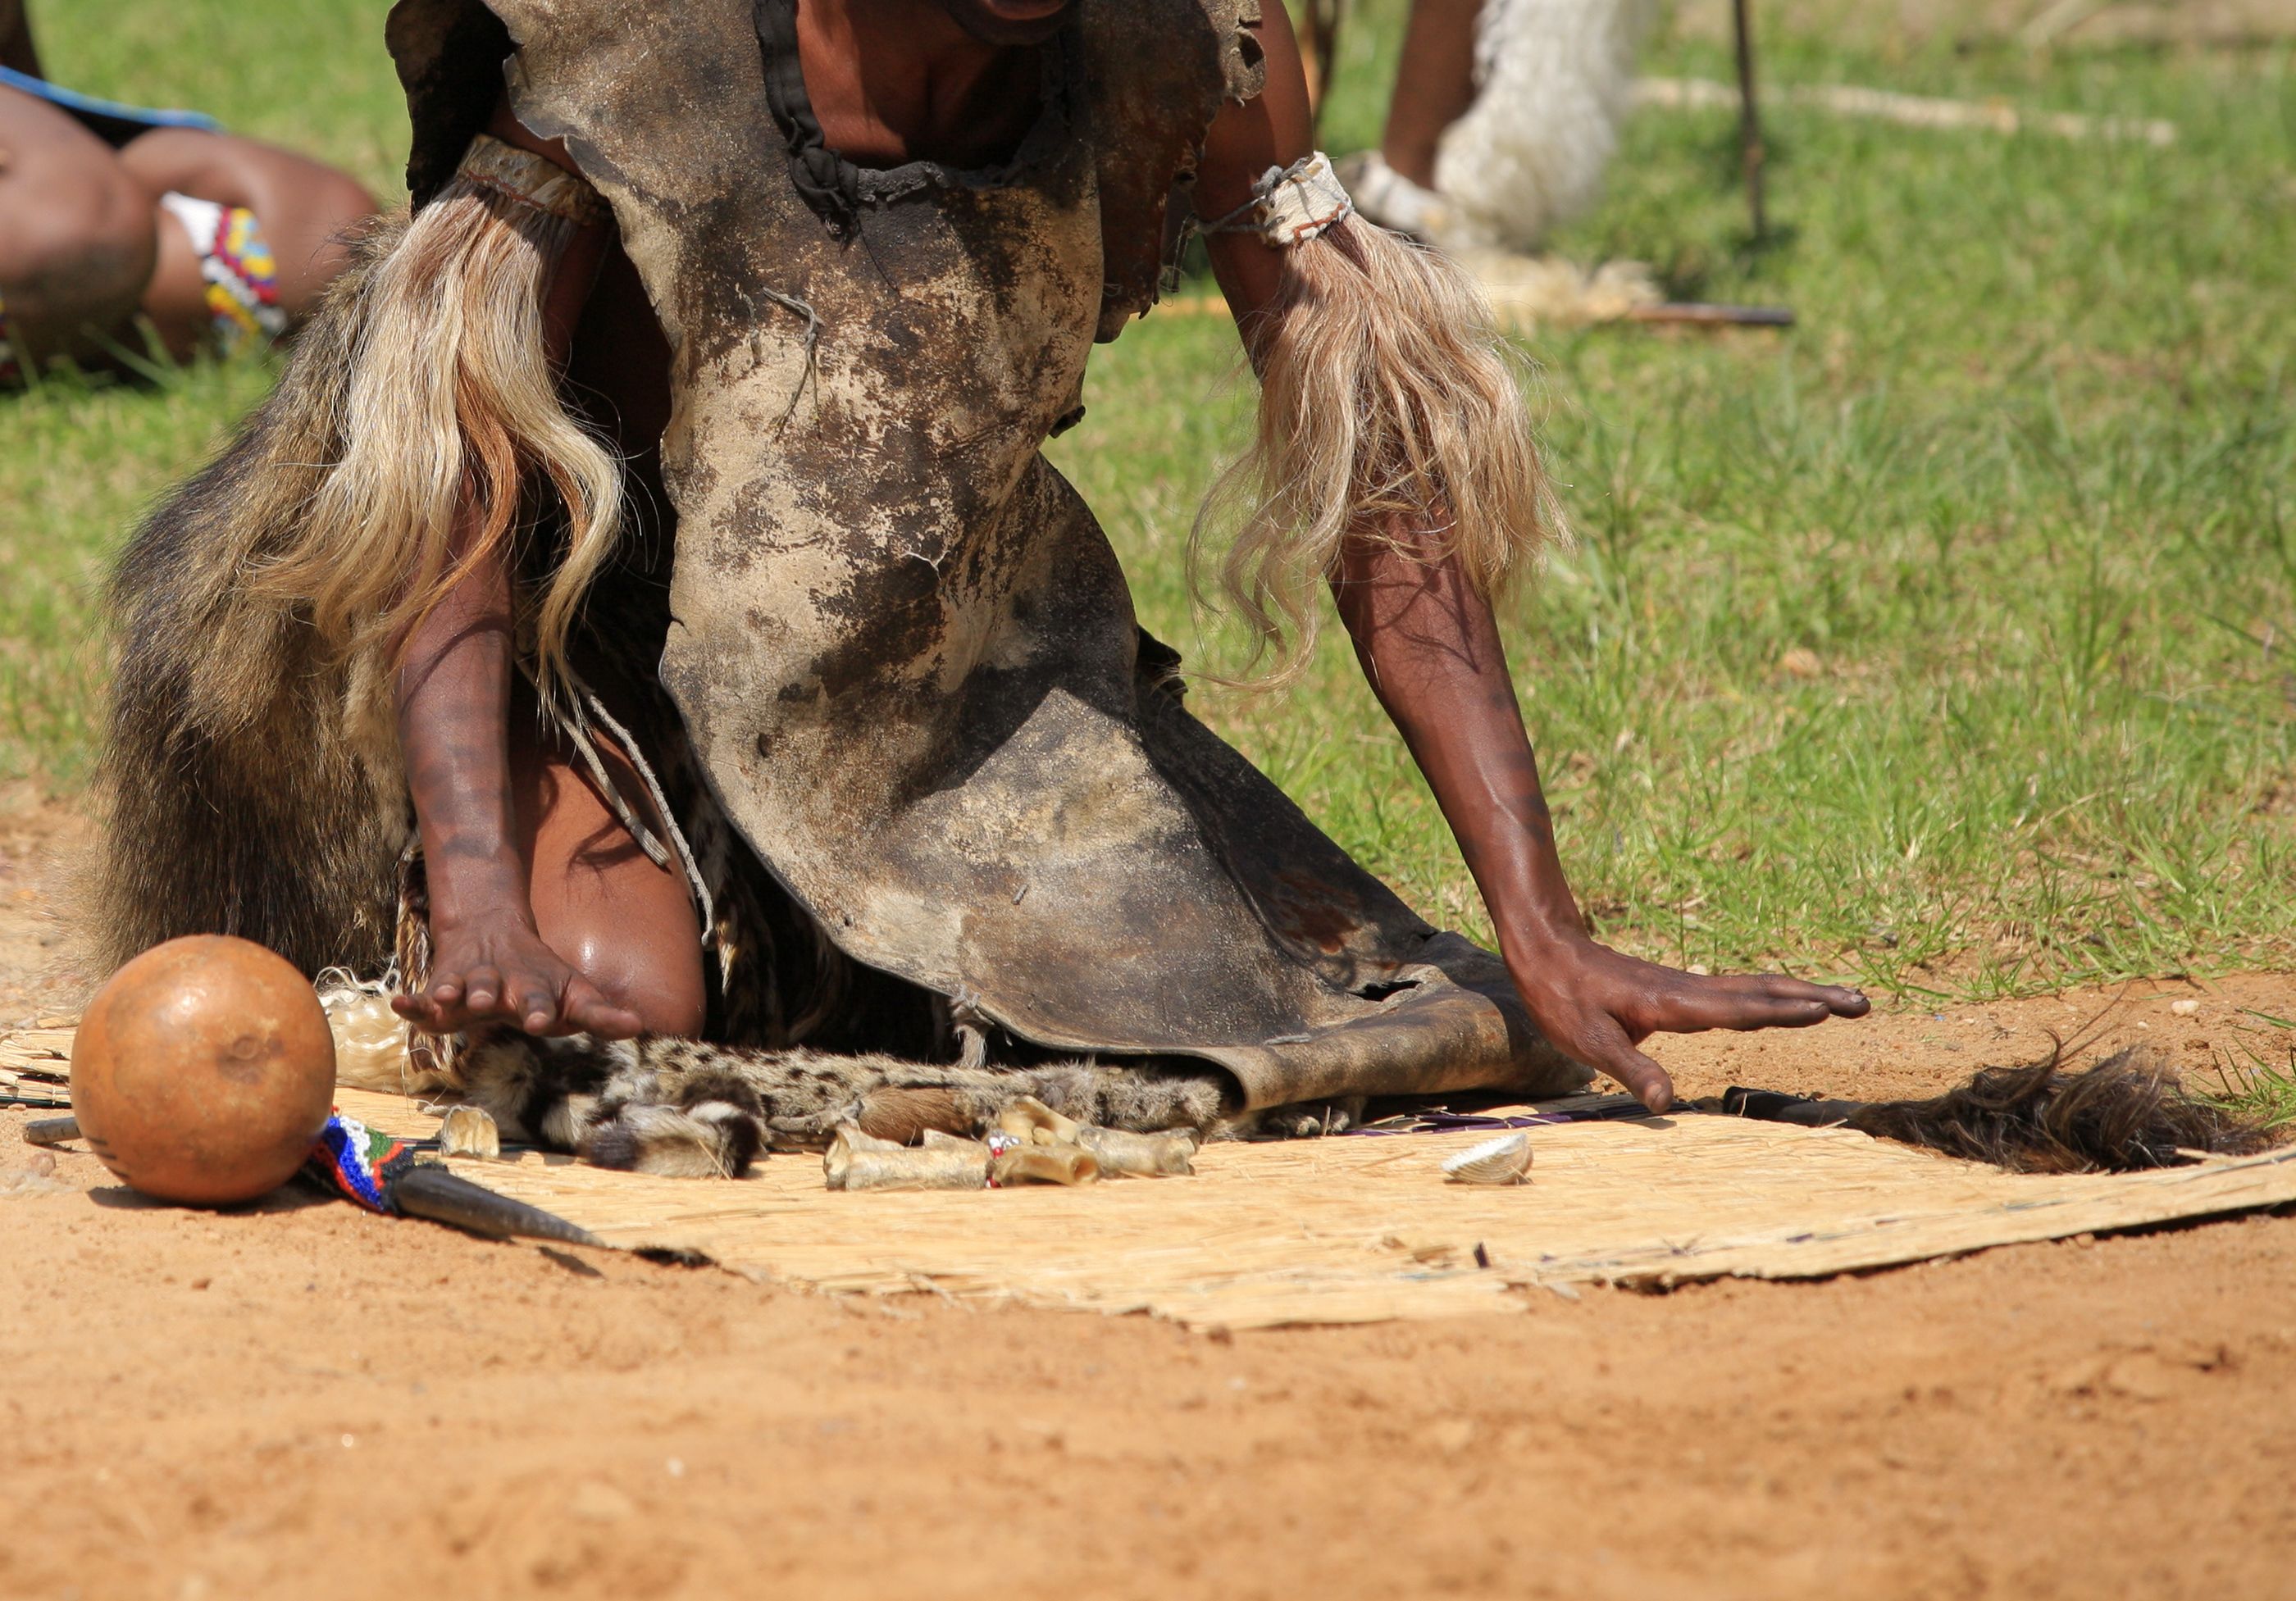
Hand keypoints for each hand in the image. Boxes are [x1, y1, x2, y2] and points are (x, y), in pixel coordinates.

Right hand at [393, 914, 643, 1038]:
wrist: (490, 931)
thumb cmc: (540, 978)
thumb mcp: (572, 994)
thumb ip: (600, 1014)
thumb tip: (639, 1025)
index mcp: (536, 987)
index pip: (543, 999)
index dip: (543, 1009)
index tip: (544, 1021)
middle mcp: (502, 983)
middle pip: (502, 991)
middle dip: (500, 999)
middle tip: (502, 1009)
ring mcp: (470, 982)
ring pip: (463, 987)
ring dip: (458, 992)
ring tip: (449, 1000)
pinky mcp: (441, 985)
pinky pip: (423, 995)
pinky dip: (412, 1001)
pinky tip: (398, 1003)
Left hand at [1503, 931, 1867, 1112]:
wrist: (1548, 951)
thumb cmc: (1564, 998)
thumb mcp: (1589, 1041)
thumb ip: (1630, 1070)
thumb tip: (1666, 1105)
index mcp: (1674, 1004)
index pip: (1739, 1009)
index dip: (1782, 1012)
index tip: (1825, 1011)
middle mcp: (1690, 991)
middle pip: (1764, 992)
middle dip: (1815, 998)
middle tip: (1863, 1003)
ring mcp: (1689, 987)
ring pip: (1756, 988)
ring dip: (1803, 993)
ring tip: (1846, 1000)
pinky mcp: (1682, 990)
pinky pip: (1741, 991)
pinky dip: (1774, 994)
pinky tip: (1785, 1000)